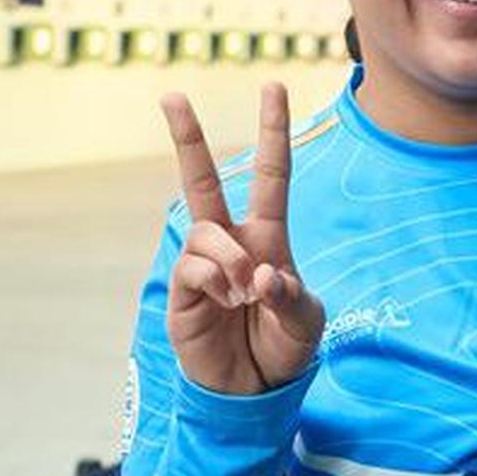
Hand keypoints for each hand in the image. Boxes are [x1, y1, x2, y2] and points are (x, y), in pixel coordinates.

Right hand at [160, 84, 324, 394]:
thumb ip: (290, 295)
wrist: (255, 389)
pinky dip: (216, 282)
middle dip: (186, 137)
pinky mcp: (183, 290)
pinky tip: (228, 303)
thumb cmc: (285, 347)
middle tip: (170, 95)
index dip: (272, 131)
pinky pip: (194, 267)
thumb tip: (260, 274)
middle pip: (202, 180)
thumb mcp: (306, 320)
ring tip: (245, 295)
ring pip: (206, 232)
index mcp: (267, 236)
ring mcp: (203, 264)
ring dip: (231, 261)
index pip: (270, 174)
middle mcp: (230, 241)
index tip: (272, 86)